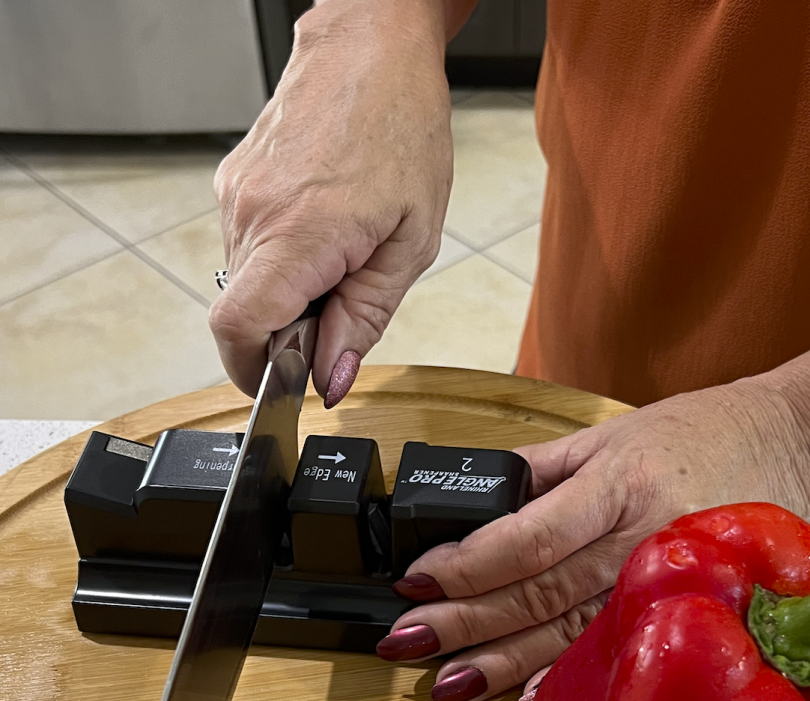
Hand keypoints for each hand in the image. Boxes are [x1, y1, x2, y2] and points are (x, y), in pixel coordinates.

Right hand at [209, 0, 452, 401]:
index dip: (253, 372)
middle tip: (341, 306)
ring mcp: (236, 196)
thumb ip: (365, 319)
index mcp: (298, 234)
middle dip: (287, 334)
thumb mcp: (411, 242)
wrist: (371, 45)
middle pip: (244, 314)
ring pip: (246, 283)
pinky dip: (281, 260)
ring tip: (341, 256)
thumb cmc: (402, 126)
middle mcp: (252, 215)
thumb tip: (332, 378)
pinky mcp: (234, 183)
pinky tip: (324, 231)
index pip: (237, 329)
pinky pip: (248, 248)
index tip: (285, 383)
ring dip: (287, 294)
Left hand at [376, 370, 809, 700]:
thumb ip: (537, 473)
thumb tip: (466, 509)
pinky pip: (617, 650)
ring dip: (502, 664)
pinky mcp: (685, 609)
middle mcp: (641, 537)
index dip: (468, 565)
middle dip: (466, 623)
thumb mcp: (608, 435)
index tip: (416, 580)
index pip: (528, 537)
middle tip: (407, 641)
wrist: (792, 445)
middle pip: (540, 594)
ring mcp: (667, 580)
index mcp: (617, 484)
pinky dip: (568, 681)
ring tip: (447, 685)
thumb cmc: (697, 434)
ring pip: (571, 633)